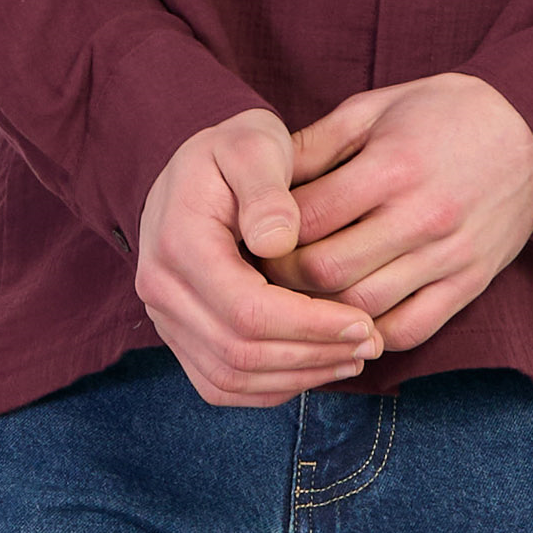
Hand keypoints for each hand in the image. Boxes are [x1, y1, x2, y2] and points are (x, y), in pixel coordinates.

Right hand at [135, 109, 386, 407]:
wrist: (200, 165)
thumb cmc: (237, 149)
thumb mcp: (254, 145)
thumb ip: (265, 189)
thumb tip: (279, 242)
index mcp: (178, 243)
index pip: (246, 310)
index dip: (308, 325)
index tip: (362, 320)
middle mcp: (161, 288)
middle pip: (240, 352)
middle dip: (312, 355)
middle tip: (372, 342)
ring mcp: (165, 317)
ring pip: (231, 378)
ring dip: (298, 377)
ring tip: (355, 356)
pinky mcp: (180, 336)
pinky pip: (221, 384)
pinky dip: (273, 387)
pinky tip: (319, 365)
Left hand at [260, 72, 532, 351]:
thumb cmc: (445, 112)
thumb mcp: (376, 107)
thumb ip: (316, 144)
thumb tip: (260, 180)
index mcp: (393, 165)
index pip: (308, 218)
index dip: (268, 232)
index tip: (253, 233)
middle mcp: (422, 216)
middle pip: (327, 271)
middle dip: (284, 277)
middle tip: (265, 271)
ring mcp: (449, 257)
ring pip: (362, 308)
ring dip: (321, 309)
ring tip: (300, 295)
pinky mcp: (470, 284)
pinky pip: (409, 330)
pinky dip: (370, 332)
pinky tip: (349, 315)